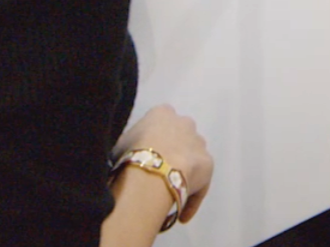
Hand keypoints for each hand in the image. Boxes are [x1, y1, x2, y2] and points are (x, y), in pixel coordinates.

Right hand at [117, 104, 214, 222]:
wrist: (153, 170)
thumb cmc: (132, 154)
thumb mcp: (121, 144)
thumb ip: (130, 144)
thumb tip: (128, 156)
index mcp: (162, 113)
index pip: (160, 122)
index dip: (153, 142)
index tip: (147, 158)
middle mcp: (185, 123)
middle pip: (180, 138)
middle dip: (173, 153)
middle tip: (160, 175)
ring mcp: (199, 142)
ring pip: (192, 158)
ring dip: (184, 173)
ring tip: (170, 194)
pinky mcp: (208, 164)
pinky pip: (199, 184)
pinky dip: (191, 199)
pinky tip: (181, 215)